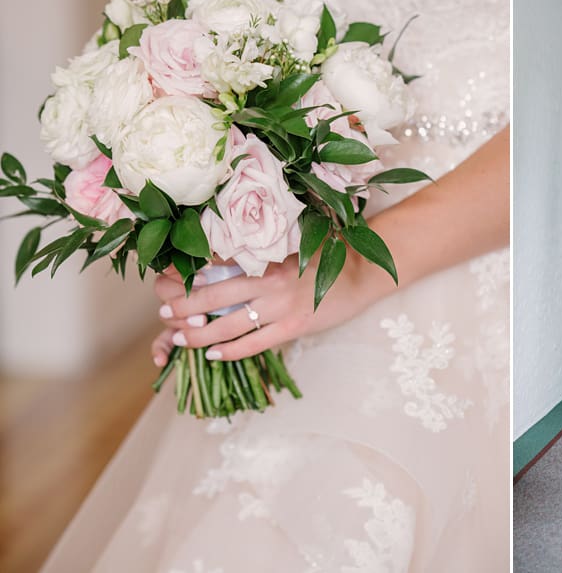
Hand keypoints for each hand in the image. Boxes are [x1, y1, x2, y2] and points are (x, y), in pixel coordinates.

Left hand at [151, 249, 392, 365]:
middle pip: (213, 295)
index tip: (164, 277)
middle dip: (182, 304)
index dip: (187, 272)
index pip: (215, 263)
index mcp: (266, 256)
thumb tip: (224, 252)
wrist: (362, 275)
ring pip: (227, 323)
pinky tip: (212, 354)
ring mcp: (280, 306)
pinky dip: (230, 351)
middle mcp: (268, 280)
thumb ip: (261, 248)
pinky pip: (253, 343)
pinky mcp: (292, 327)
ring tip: (179, 337)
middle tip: (162, 310)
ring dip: (198, 332)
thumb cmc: (327, 256)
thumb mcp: (292, 243)